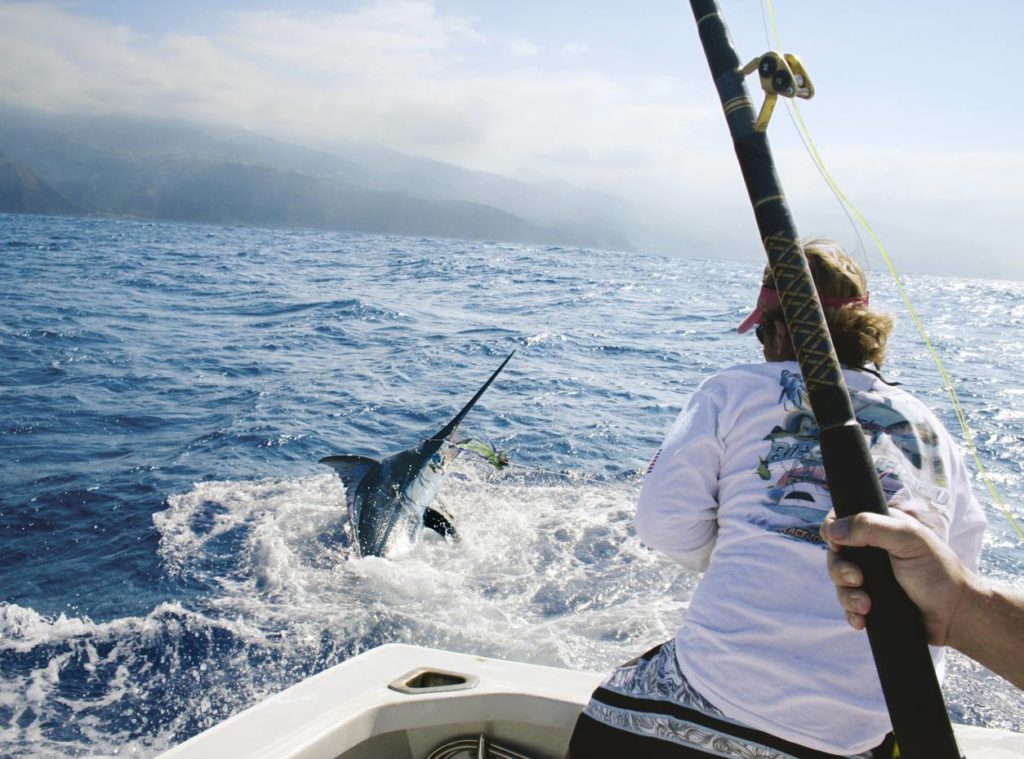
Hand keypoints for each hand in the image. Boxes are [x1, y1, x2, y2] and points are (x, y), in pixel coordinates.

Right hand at [820, 509, 967, 646]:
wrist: (955, 614)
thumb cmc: (938, 571)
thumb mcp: (907, 539)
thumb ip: (870, 527)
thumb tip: (832, 530)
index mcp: (878, 529)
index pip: (841, 522)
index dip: (833, 533)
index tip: (839, 546)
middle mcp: (870, 552)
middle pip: (835, 556)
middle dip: (840, 570)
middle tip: (858, 579)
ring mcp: (870, 578)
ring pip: (839, 583)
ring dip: (847, 595)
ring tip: (866, 605)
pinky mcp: (871, 602)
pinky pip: (847, 606)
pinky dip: (851, 613)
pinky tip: (863, 619)